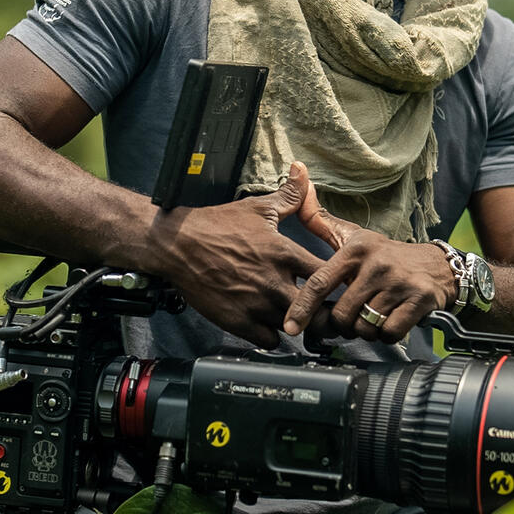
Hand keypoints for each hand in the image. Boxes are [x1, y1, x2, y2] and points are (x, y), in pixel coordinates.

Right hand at [144, 163, 320, 346]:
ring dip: (297, 323)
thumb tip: (303, 172)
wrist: (176, 244)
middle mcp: (274, 282)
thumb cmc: (216, 225)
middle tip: (321, 308)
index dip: (337, 281)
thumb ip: (289, 196)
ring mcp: (256, 305)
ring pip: (295, 328)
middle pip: (319, 311)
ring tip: (294, 314)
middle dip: (324, 311)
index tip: (335, 282)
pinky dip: (273, 334)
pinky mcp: (238, 321)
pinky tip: (269, 321)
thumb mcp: (257, 207)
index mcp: (284, 253)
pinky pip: (270, 340)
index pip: (329, 275)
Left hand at [284, 186, 458, 344]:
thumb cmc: (386, 255)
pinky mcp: (419, 299)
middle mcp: (376, 264)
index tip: (290, 327)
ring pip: (365, 327)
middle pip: (341, 314)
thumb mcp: (354, 236)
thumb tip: (301, 186)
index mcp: (356, 250)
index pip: (320, 283)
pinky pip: (389, 333)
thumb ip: (322, 221)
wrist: (437, 265)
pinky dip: (387, 334)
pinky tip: (390, 321)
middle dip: (343, 324)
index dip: (302, 308)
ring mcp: (399, 282)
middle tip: (353, 316)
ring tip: (372, 317)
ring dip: (366, 331)